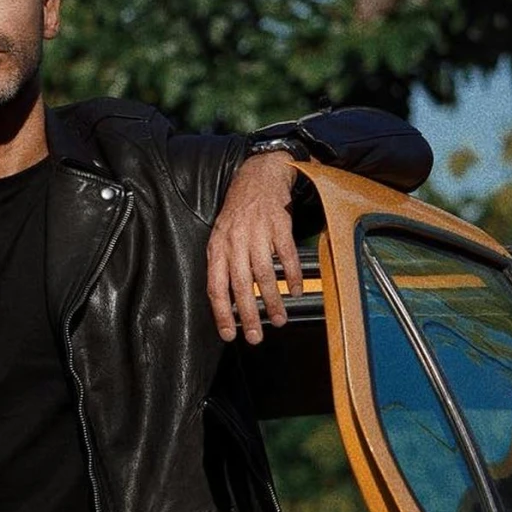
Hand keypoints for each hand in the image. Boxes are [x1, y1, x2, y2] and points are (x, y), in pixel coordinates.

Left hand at [206, 150, 303, 343]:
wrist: (259, 175)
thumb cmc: (239, 212)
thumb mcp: (221, 236)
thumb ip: (223, 265)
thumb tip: (228, 301)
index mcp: (217, 247)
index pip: (216, 287)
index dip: (222, 313)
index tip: (230, 334)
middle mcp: (235, 241)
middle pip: (240, 285)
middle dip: (248, 315)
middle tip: (256, 337)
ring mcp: (257, 232)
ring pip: (263, 274)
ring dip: (273, 301)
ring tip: (279, 319)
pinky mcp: (279, 224)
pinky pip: (286, 255)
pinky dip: (291, 275)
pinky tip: (295, 290)